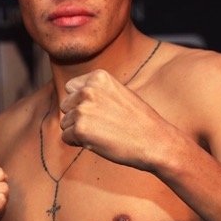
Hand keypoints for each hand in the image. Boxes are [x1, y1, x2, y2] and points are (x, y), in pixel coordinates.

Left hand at [60, 69, 178, 170]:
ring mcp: (83, 109)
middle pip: (65, 105)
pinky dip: (78, 143)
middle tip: (102, 124)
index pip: (71, 88)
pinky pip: (66, 137)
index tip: (99, 110)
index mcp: (98, 77)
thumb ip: (96, 91)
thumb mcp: (119, 93)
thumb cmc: (138, 121)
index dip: (80, 102)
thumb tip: (71, 98)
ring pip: (65, 123)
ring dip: (79, 131)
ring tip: (103, 133)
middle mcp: (88, 90)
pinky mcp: (80, 129)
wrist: (155, 141)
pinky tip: (98, 142)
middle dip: (77, 116)